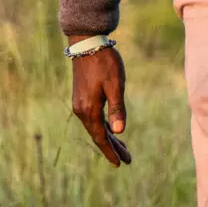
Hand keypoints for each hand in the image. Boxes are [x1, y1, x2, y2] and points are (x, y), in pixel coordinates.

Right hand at [68, 37, 131, 166]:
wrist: (87, 43)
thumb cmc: (104, 62)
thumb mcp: (115, 85)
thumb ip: (117, 108)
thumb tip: (119, 131)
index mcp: (89, 109)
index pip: (101, 137)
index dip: (111, 151)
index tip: (121, 163)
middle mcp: (81, 109)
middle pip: (98, 135)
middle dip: (112, 148)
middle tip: (127, 159)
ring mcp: (80, 103)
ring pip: (95, 127)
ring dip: (108, 138)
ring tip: (122, 148)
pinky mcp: (81, 96)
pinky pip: (92, 118)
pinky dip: (103, 126)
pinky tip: (111, 129)